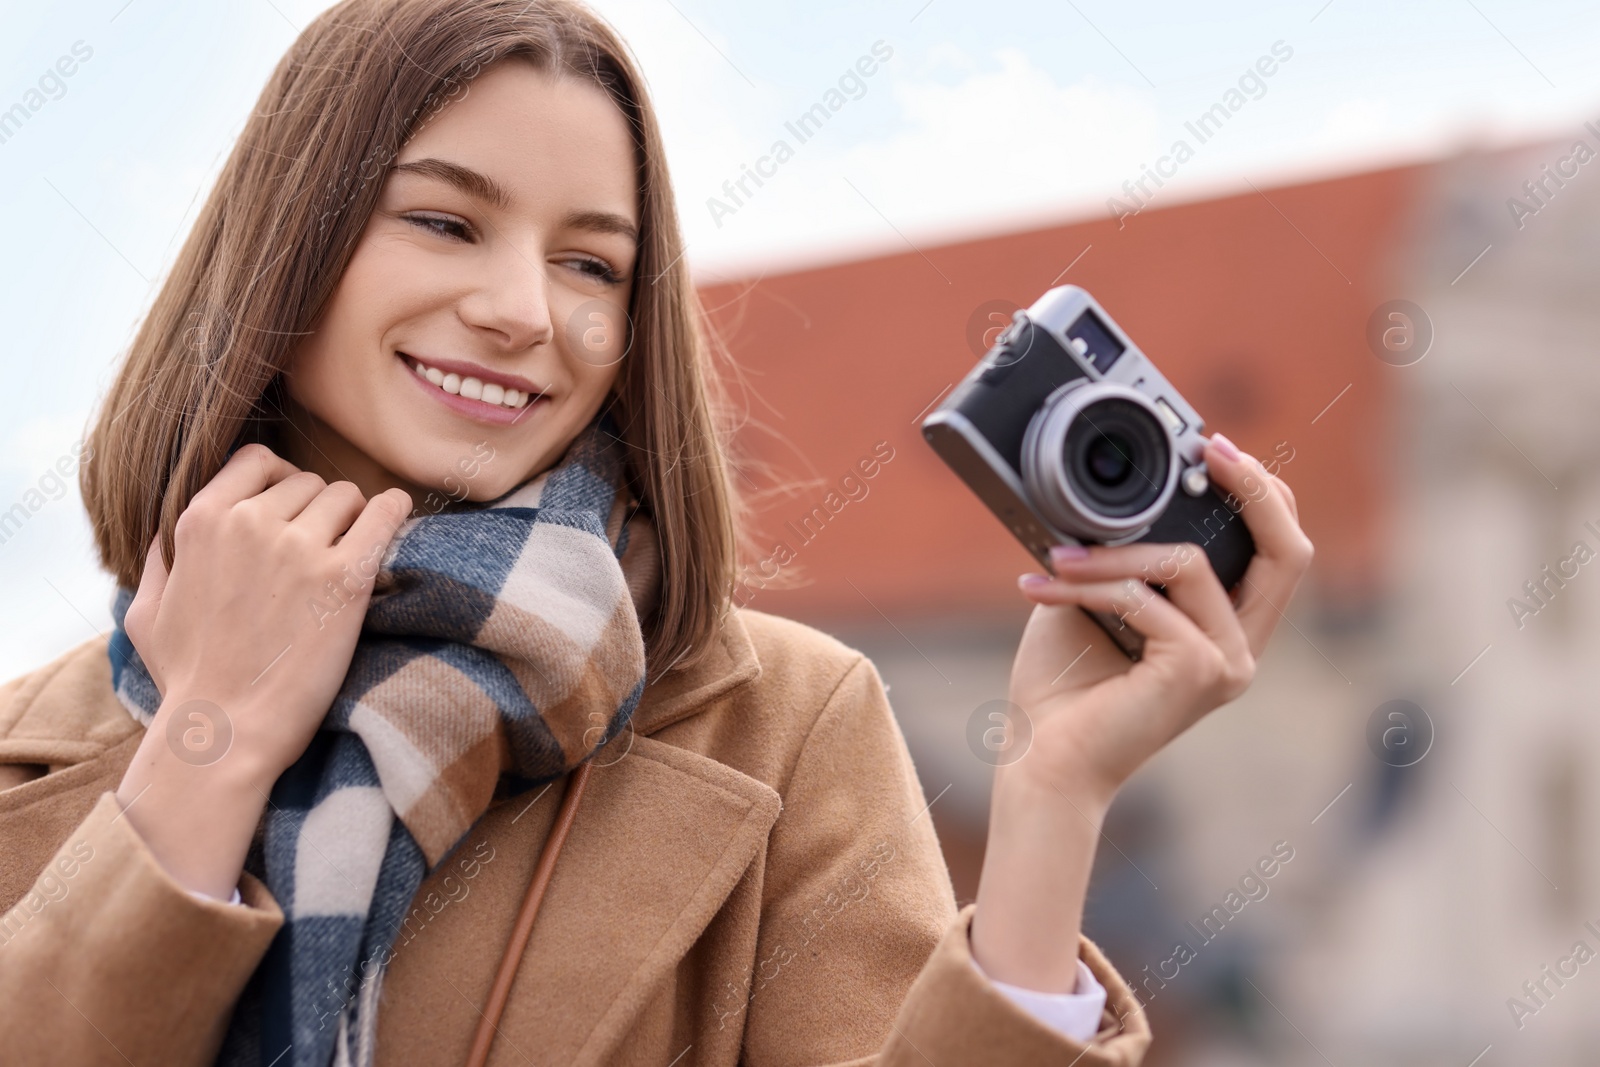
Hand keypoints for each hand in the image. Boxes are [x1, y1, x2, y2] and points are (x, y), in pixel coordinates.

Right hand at [115, 444, 410, 896]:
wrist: (225, 732)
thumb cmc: (187, 681)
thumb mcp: (148, 612)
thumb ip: (159, 561)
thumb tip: (167, 536)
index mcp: (202, 521)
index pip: (258, 461)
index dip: (280, 482)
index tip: (293, 511)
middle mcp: (250, 522)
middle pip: (309, 482)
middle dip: (319, 511)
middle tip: (323, 551)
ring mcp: (299, 548)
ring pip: (347, 496)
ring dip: (354, 520)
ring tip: (350, 555)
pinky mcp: (344, 578)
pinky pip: (386, 514)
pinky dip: (395, 513)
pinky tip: (397, 520)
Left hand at [1008, 433, 1312, 803]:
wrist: (1040, 760)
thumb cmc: (1063, 689)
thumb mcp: (1099, 602)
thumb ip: (1128, 558)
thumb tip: (1119, 495)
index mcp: (1225, 633)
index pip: (1280, 553)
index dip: (1264, 493)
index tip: (1217, 446)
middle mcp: (1240, 651)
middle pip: (1288, 551)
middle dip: (1254, 488)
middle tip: (1209, 446)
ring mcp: (1227, 665)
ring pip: (1187, 564)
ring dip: (1109, 553)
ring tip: (1051, 557)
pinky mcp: (1198, 672)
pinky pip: (1144, 597)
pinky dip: (1087, 585)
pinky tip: (1040, 588)